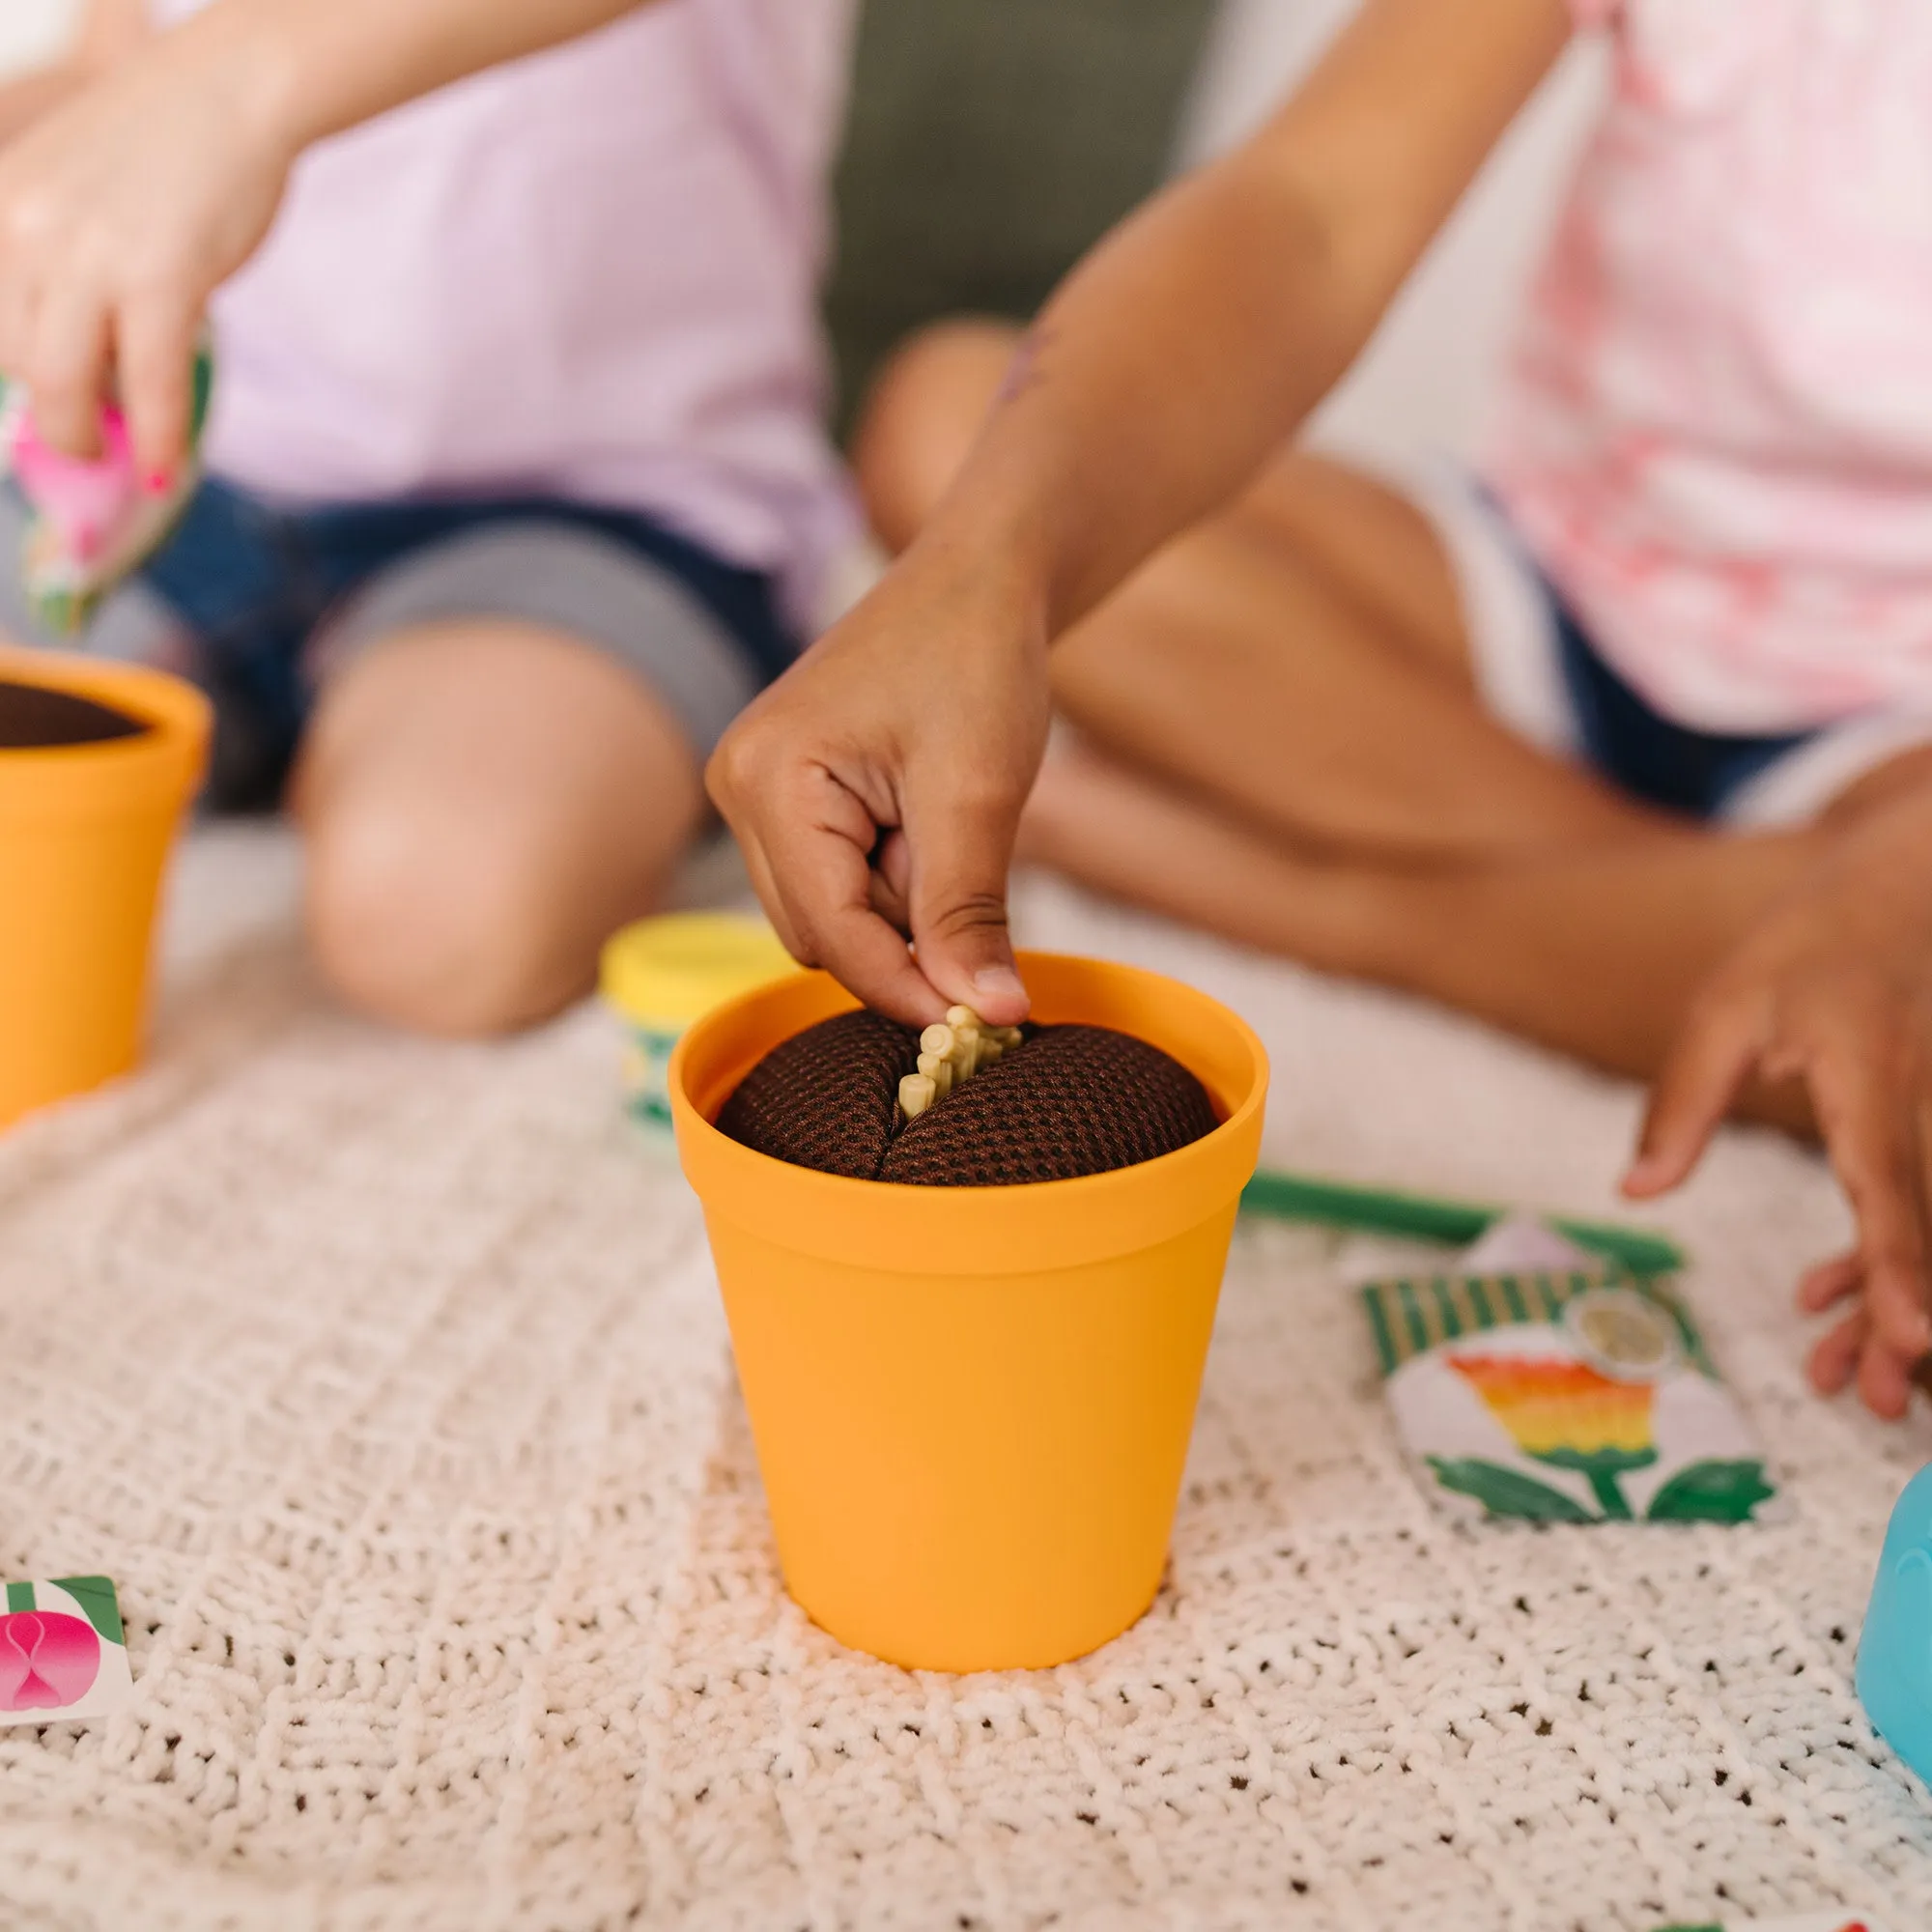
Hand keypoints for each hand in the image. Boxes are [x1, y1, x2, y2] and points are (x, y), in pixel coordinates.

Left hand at [0, 16, 294, 471]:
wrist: (230, 88)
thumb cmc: (165, 143)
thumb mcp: (71, 189)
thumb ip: (56, 262)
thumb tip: (79, 367)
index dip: (12, 377)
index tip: (51, 409)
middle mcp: (22, 226)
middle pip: (9, 357)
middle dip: (51, 415)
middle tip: (91, 441)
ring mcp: (87, 252)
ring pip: (57, 381)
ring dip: (86, 437)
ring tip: (125, 455)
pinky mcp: (159, 276)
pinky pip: (147, 384)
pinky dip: (157, 438)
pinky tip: (166, 467)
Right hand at [707, 549, 1050, 1026]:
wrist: (981, 579)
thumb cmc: (976, 658)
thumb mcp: (978, 794)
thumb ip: (969, 914)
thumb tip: (991, 1016)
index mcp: (768, 780)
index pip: (831, 935)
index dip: (909, 988)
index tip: (988, 1021)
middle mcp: (739, 789)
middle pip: (822, 937)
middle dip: (907, 931)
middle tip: (975, 862)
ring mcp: (756, 794)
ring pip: (833, 918)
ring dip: (905, 903)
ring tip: (949, 822)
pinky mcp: (787, 799)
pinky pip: (839, 883)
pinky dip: (897, 877)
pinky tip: (929, 821)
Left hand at [1624, 832, 1931, 1418]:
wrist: (1900, 890)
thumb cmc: (1803, 945)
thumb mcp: (1723, 1009)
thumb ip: (1682, 1103)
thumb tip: (1637, 1191)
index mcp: (1872, 1069)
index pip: (1888, 1181)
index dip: (1899, 1263)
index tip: (1916, 1336)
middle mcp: (1922, 1100)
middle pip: (1925, 1226)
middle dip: (1904, 1319)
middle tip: (1877, 1401)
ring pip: (1931, 1224)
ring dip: (1896, 1302)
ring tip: (1859, 1386)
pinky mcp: (1931, 1124)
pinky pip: (1920, 1200)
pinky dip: (1891, 1256)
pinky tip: (1832, 1298)